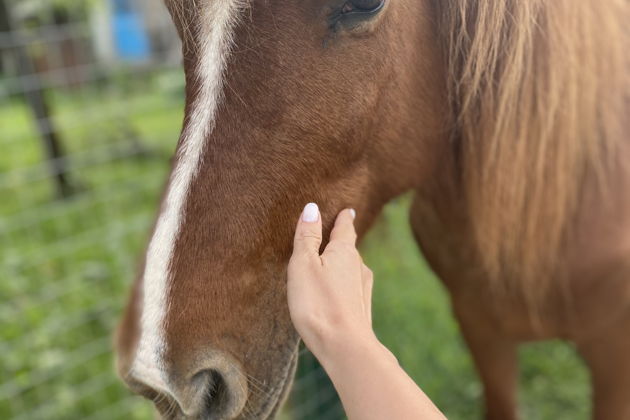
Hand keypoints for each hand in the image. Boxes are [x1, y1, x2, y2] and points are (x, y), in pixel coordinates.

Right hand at [287, 203, 375, 360]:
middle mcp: (358, 267)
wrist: (345, 346)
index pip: (345, 228)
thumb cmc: (318, 303)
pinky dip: (345, 283)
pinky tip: (340, 291)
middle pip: (350, 248)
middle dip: (343, 240)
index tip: (347, 211)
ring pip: (353, 269)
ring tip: (335, 260)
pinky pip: (352, 288)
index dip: (343, 218)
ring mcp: (362, 289)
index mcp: (344, 252)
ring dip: (344, 262)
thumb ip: (307, 236)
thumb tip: (312, 207)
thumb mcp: (304, 264)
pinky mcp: (360, 309)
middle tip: (338, 230)